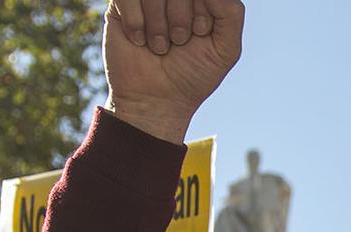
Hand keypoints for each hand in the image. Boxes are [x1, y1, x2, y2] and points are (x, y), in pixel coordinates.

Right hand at [102, 0, 243, 141]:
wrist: (156, 101)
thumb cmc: (192, 75)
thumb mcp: (225, 49)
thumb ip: (231, 12)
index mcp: (200, 0)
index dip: (203, 9)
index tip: (200, 32)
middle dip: (181, 16)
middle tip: (179, 41)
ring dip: (158, 24)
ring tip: (160, 47)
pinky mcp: (119, 6)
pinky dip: (136, 23)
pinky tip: (140, 41)